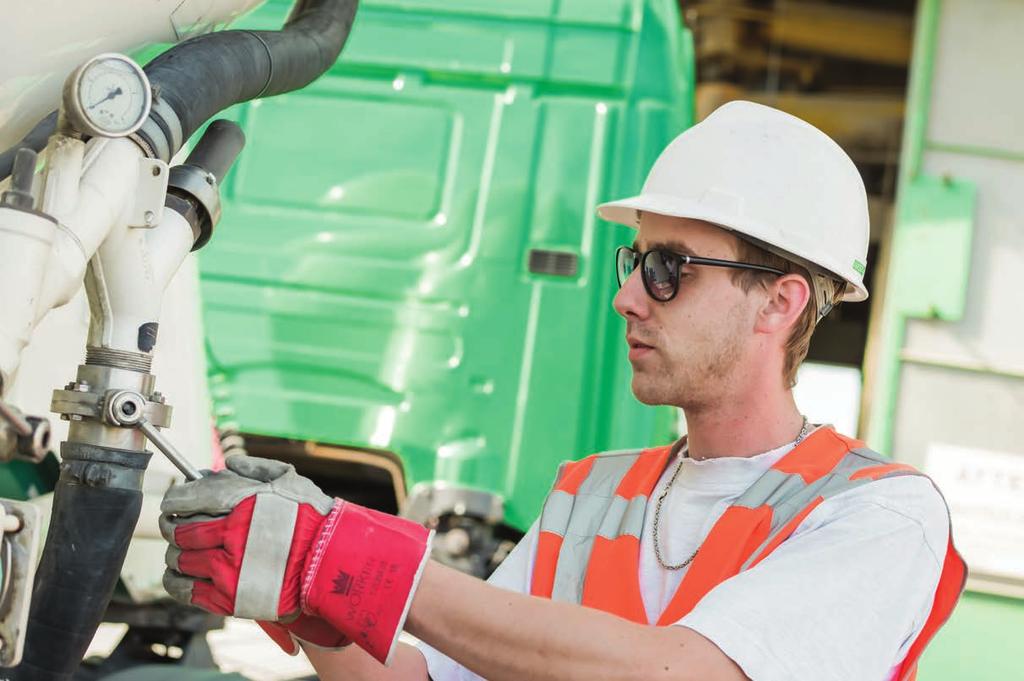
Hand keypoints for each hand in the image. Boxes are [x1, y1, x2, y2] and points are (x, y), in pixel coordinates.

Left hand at [160, 455, 431, 663]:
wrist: (330, 564)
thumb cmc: (313, 518)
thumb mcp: (289, 479)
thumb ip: (254, 468)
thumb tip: (225, 465)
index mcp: (241, 502)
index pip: (188, 497)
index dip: (174, 500)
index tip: (173, 503)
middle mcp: (230, 534)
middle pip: (179, 529)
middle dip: (171, 526)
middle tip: (173, 526)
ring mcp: (227, 568)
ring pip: (179, 559)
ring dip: (175, 554)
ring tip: (182, 551)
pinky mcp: (228, 597)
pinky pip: (185, 589)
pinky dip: (175, 581)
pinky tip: (181, 575)